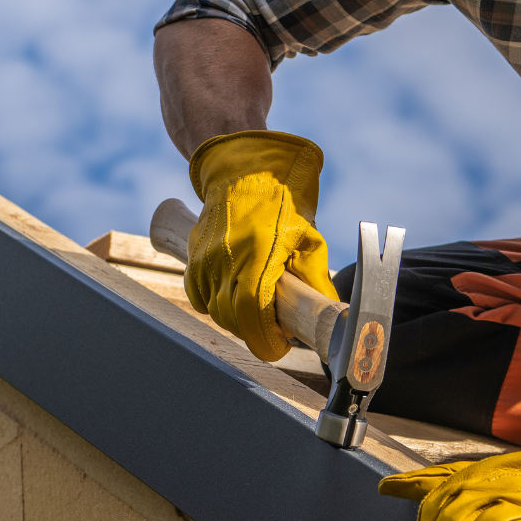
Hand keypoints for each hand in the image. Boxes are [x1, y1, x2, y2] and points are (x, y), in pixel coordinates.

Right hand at [186, 130, 340, 360]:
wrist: (243, 173)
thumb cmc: (281, 205)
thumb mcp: (307, 238)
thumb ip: (314, 278)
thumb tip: (327, 312)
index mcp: (257, 255)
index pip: (252, 314)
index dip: (265, 339)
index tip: (279, 346)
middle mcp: (225, 259)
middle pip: (232, 318)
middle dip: (254, 331)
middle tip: (274, 330)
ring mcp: (204, 259)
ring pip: (215, 310)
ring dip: (236, 319)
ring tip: (257, 312)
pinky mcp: (193, 256)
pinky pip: (199, 296)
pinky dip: (214, 304)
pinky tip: (234, 298)